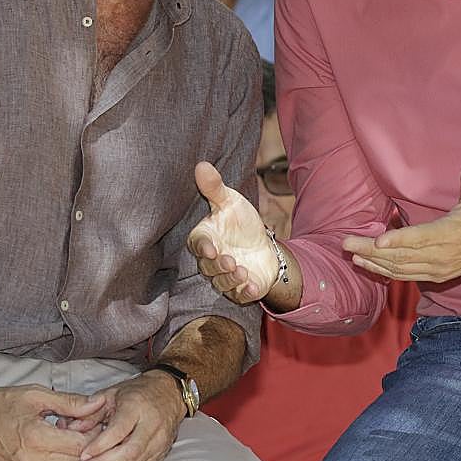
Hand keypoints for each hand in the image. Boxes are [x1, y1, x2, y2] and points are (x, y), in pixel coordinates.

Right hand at [0, 384, 105, 460]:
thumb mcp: (36, 395)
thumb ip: (70, 402)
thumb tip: (97, 403)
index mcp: (35, 439)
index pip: (80, 446)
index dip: (94, 434)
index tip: (95, 422)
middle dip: (87, 447)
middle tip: (87, 429)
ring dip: (74, 458)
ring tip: (70, 437)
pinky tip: (58, 449)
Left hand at [71, 372, 184, 460]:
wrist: (169, 393)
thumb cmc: (139, 392)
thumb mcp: (112, 393)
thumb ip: (91, 411)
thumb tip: (73, 428)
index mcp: (137, 405)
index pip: (119, 430)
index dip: (100, 445)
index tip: (84, 455)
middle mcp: (152, 423)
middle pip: (129, 452)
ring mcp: (160, 439)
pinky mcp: (162, 451)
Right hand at [187, 162, 280, 303]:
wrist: (262, 246)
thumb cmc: (241, 223)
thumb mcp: (231, 202)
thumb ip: (214, 188)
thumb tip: (201, 164)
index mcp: (206, 238)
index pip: (198, 244)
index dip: (203, 247)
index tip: (211, 248)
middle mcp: (211, 260)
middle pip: (208, 267)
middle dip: (219, 265)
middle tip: (230, 260)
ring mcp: (225, 277)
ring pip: (221, 283)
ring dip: (231, 279)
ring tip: (243, 271)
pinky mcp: (240, 290)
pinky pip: (239, 296)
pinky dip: (245, 294)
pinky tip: (253, 288)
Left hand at [343, 166, 460, 282]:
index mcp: (452, 234)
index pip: (420, 239)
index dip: (398, 240)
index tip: (377, 241)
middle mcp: (443, 256)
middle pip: (402, 256)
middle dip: (371, 251)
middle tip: (346, 244)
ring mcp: (439, 269)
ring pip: (401, 269)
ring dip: (375, 263)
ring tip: (352, 254)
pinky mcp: (438, 275)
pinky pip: (408, 276)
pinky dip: (386, 272)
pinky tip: (369, 265)